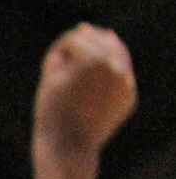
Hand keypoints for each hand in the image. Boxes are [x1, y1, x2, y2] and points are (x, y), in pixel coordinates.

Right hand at [33, 24, 135, 158]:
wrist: (67, 148)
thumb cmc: (52, 113)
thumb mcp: (49, 78)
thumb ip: (64, 49)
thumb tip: (82, 30)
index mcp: (93, 58)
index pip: (77, 38)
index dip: (62, 45)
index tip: (52, 57)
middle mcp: (115, 66)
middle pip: (102, 41)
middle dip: (88, 41)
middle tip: (77, 41)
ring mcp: (125, 82)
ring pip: (117, 56)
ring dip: (104, 51)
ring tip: (92, 53)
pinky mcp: (129, 97)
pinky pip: (120, 78)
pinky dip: (111, 73)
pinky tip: (99, 76)